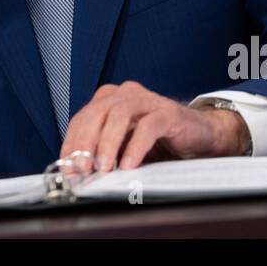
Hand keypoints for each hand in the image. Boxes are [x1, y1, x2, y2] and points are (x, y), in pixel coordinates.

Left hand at [60, 81, 249, 171]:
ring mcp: (148, 101)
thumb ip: (103, 151)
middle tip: (82, 169)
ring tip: (104, 168)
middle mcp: (126, 95)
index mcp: (110, 100)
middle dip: (85, 143)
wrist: (199, 136)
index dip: (71, 142)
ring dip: (107, 143)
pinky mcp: (168, 113)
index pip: (81, 118)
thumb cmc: (159, 141)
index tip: (66, 166)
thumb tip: (77, 170)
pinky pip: (148, 127)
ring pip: (119, 115)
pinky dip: (135, 147)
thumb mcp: (124, 146)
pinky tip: (129, 164)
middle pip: (96, 113)